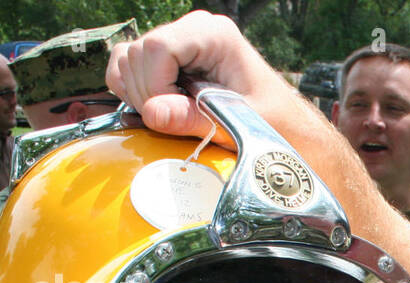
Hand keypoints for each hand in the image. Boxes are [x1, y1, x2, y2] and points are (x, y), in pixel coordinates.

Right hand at [106, 10, 290, 141]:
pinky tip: (159, 108)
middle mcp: (194, 30)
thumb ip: (196, 119)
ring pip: (127, 58)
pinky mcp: (167, 58)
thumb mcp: (238, 125)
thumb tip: (154, 113)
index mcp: (215, 34)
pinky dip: (131, 90)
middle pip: (138, 53)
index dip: (155, 85)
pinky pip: (125, 66)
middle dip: (148, 95)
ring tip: (173, 116)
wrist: (284, 125)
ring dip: (139, 95)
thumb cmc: (272, 122)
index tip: (169, 114)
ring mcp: (178, 41)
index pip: (159, 47)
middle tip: (176, 121)